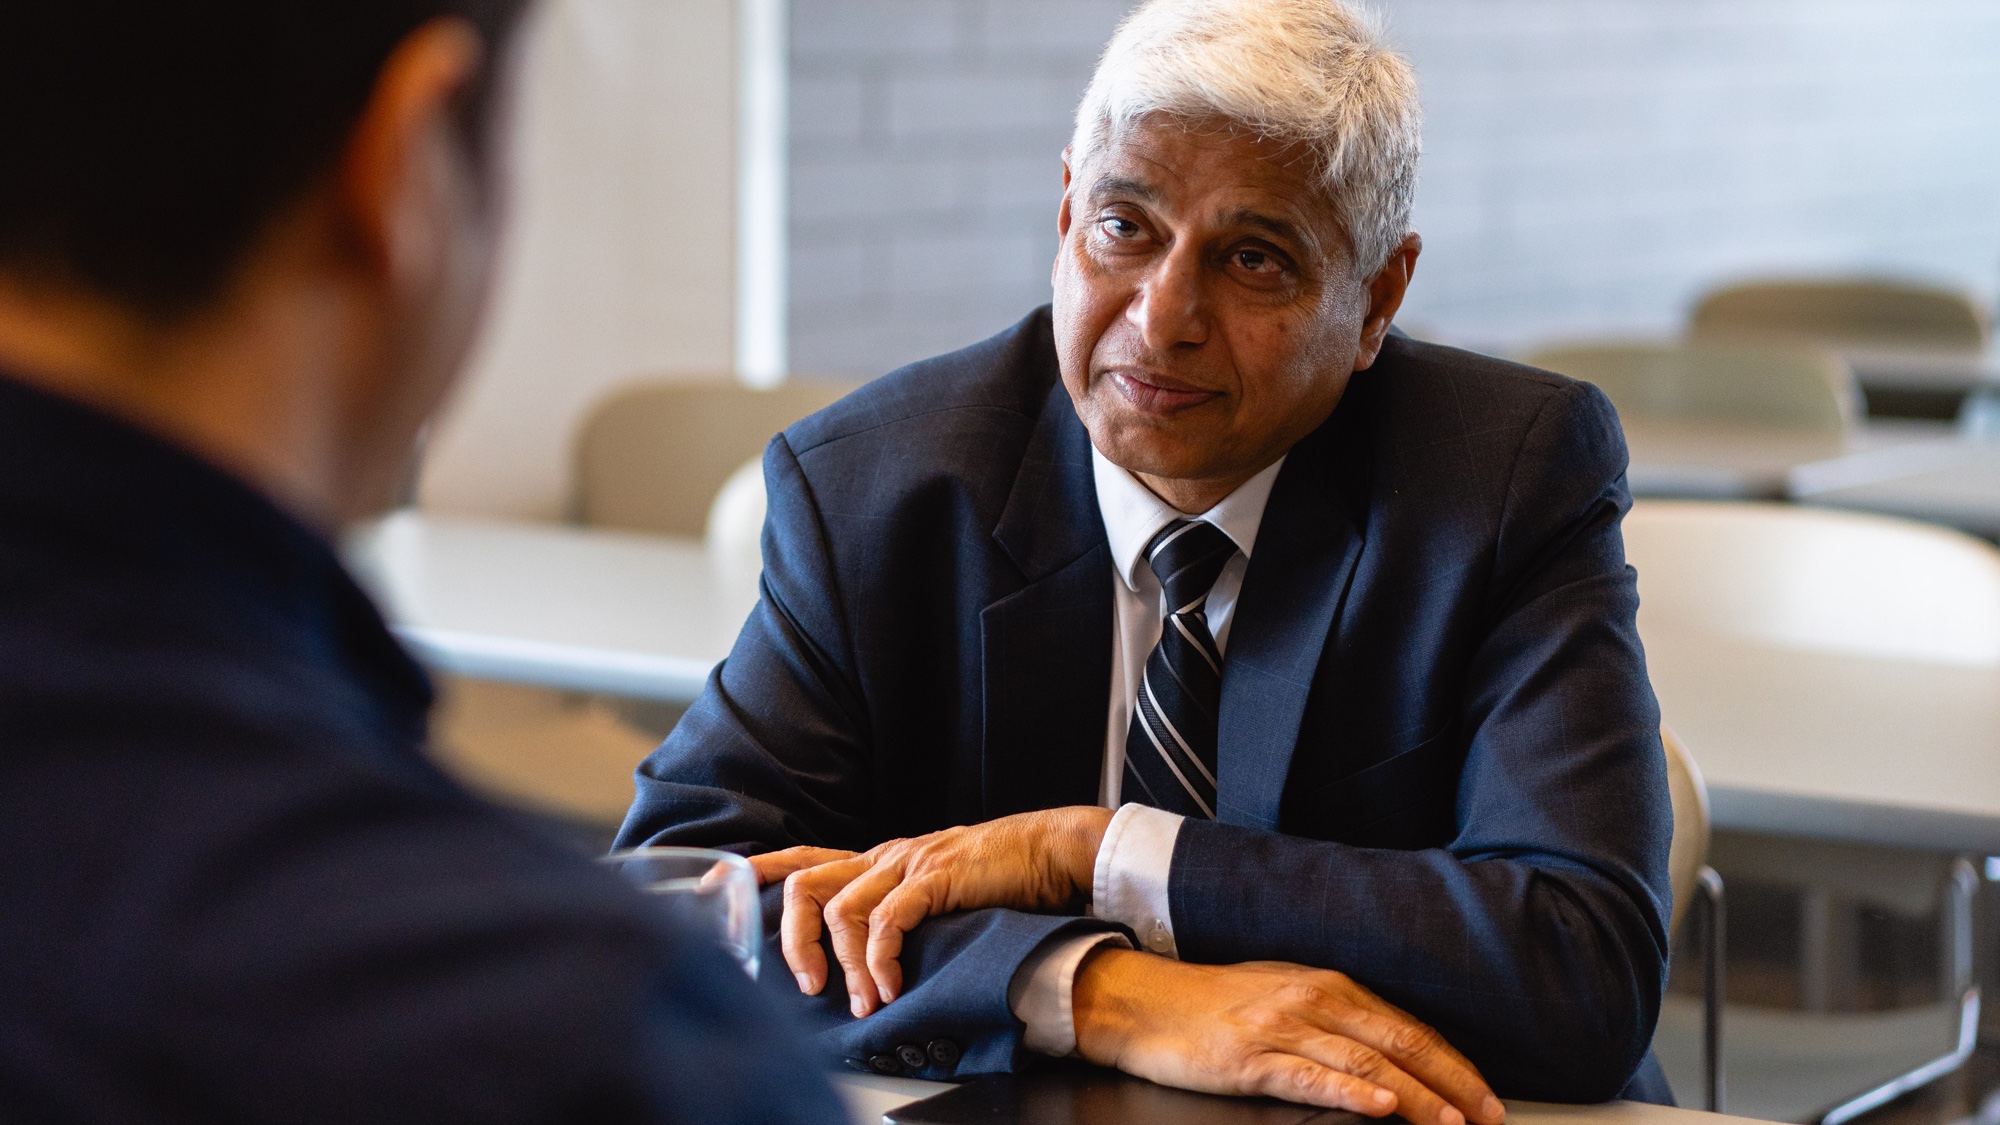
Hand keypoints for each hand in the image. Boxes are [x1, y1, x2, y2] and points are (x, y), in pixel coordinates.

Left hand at [762, 807, 1114, 1015]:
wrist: (1051, 850)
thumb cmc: (999, 877)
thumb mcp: (936, 890)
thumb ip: (899, 911)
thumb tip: (869, 960)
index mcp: (879, 860)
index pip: (803, 858)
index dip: (758, 870)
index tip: (715, 884)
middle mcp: (883, 856)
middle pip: (804, 884)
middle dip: (792, 939)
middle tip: (807, 987)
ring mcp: (907, 863)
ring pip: (840, 908)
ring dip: (844, 966)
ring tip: (865, 1002)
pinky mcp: (934, 877)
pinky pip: (887, 920)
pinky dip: (880, 958)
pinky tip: (891, 984)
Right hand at [1073, 950, 1504, 1124]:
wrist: (1140, 1000)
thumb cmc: (1207, 1004)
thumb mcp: (1280, 996)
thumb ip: (1332, 1020)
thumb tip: (1386, 1057)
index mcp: (1325, 985)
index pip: (1406, 1026)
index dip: (1451, 1062)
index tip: (1484, 1095)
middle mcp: (1312, 1000)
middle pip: (1399, 1043)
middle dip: (1451, 1082)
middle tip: (1488, 1115)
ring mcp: (1282, 1028)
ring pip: (1367, 1064)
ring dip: (1418, 1097)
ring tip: (1452, 1122)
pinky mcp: (1250, 1059)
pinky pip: (1311, 1078)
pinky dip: (1353, 1094)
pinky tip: (1381, 1109)